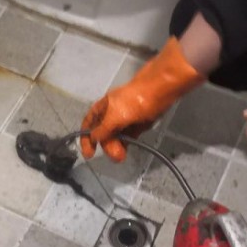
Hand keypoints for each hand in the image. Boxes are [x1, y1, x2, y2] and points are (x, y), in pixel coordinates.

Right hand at [81, 37, 203, 161]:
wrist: (160, 90)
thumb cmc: (134, 101)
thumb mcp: (115, 116)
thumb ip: (103, 129)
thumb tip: (94, 139)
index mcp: (102, 108)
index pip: (89, 125)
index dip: (86, 139)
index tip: (89, 154)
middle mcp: (111, 114)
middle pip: (103, 134)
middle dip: (106, 146)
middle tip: (116, 156)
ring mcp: (124, 119)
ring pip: (116, 137)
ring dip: (116, 147)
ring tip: (121, 156)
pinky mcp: (137, 124)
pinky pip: (128, 136)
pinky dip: (126, 143)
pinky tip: (127, 149)